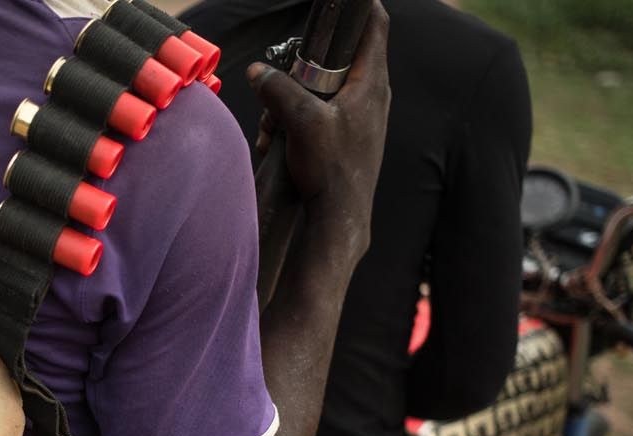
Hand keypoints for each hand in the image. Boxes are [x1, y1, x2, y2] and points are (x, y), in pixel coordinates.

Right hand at [247, 0, 390, 224]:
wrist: (339, 218)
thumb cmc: (331, 170)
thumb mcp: (301, 123)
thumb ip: (279, 91)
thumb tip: (258, 72)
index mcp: (370, 84)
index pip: (374, 27)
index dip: (360, 7)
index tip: (343, 1)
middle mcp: (371, 96)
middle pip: (338, 58)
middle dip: (302, 69)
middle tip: (282, 82)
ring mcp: (361, 117)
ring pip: (322, 90)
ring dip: (291, 102)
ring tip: (275, 127)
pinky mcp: (348, 135)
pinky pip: (318, 114)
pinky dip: (295, 122)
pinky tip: (280, 142)